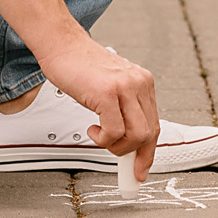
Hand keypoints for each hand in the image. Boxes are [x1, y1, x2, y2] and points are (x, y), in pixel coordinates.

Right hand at [34, 34, 159, 177]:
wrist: (63, 46)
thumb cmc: (82, 68)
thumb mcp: (112, 87)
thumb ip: (124, 109)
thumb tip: (128, 143)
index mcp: (143, 83)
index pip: (155, 125)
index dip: (148, 152)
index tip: (140, 171)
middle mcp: (139, 83)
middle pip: (149, 134)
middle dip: (131, 153)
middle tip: (113, 154)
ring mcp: (125, 87)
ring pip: (136, 136)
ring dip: (116, 146)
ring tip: (100, 136)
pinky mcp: (107, 93)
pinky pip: (114, 132)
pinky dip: (102, 139)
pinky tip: (91, 128)